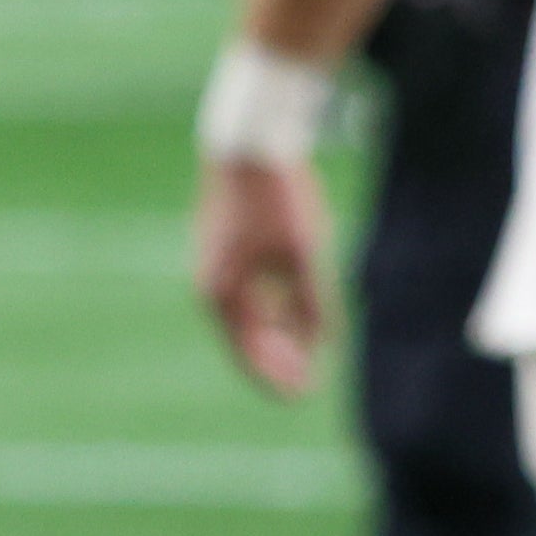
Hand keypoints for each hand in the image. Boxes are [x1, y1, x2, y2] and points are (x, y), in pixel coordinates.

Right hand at [193, 151, 336, 396]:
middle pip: (247, 337)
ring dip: (277, 331)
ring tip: (308, 346)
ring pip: (249, 312)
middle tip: (308, 378)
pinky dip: (272, 303)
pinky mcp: (227, 244)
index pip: (250, 353)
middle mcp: (212, 284)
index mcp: (222, 294)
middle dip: (278, 358)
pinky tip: (297, 305)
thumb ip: (313, 300)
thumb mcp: (304, 252)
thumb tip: (322, 344)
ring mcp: (217, 263)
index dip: (277, 377)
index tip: (303, 395)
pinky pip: (249, 288)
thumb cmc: (276, 198)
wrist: (249, 140)